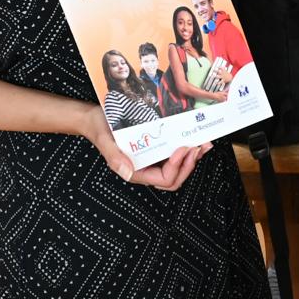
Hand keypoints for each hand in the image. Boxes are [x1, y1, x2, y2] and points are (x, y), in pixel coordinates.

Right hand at [78, 105, 206, 189]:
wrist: (95, 119)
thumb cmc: (99, 129)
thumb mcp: (104, 140)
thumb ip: (114, 158)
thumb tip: (127, 172)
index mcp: (135, 171)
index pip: (163, 179)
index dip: (176, 167)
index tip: (182, 149)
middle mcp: (146, 169)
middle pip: (174, 178)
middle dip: (189, 165)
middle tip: (198, 147)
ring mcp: (152, 161)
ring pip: (178, 169)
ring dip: (192, 159)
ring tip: (204, 144)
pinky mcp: (156, 151)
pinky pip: (175, 156)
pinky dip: (188, 150)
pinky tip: (197, 140)